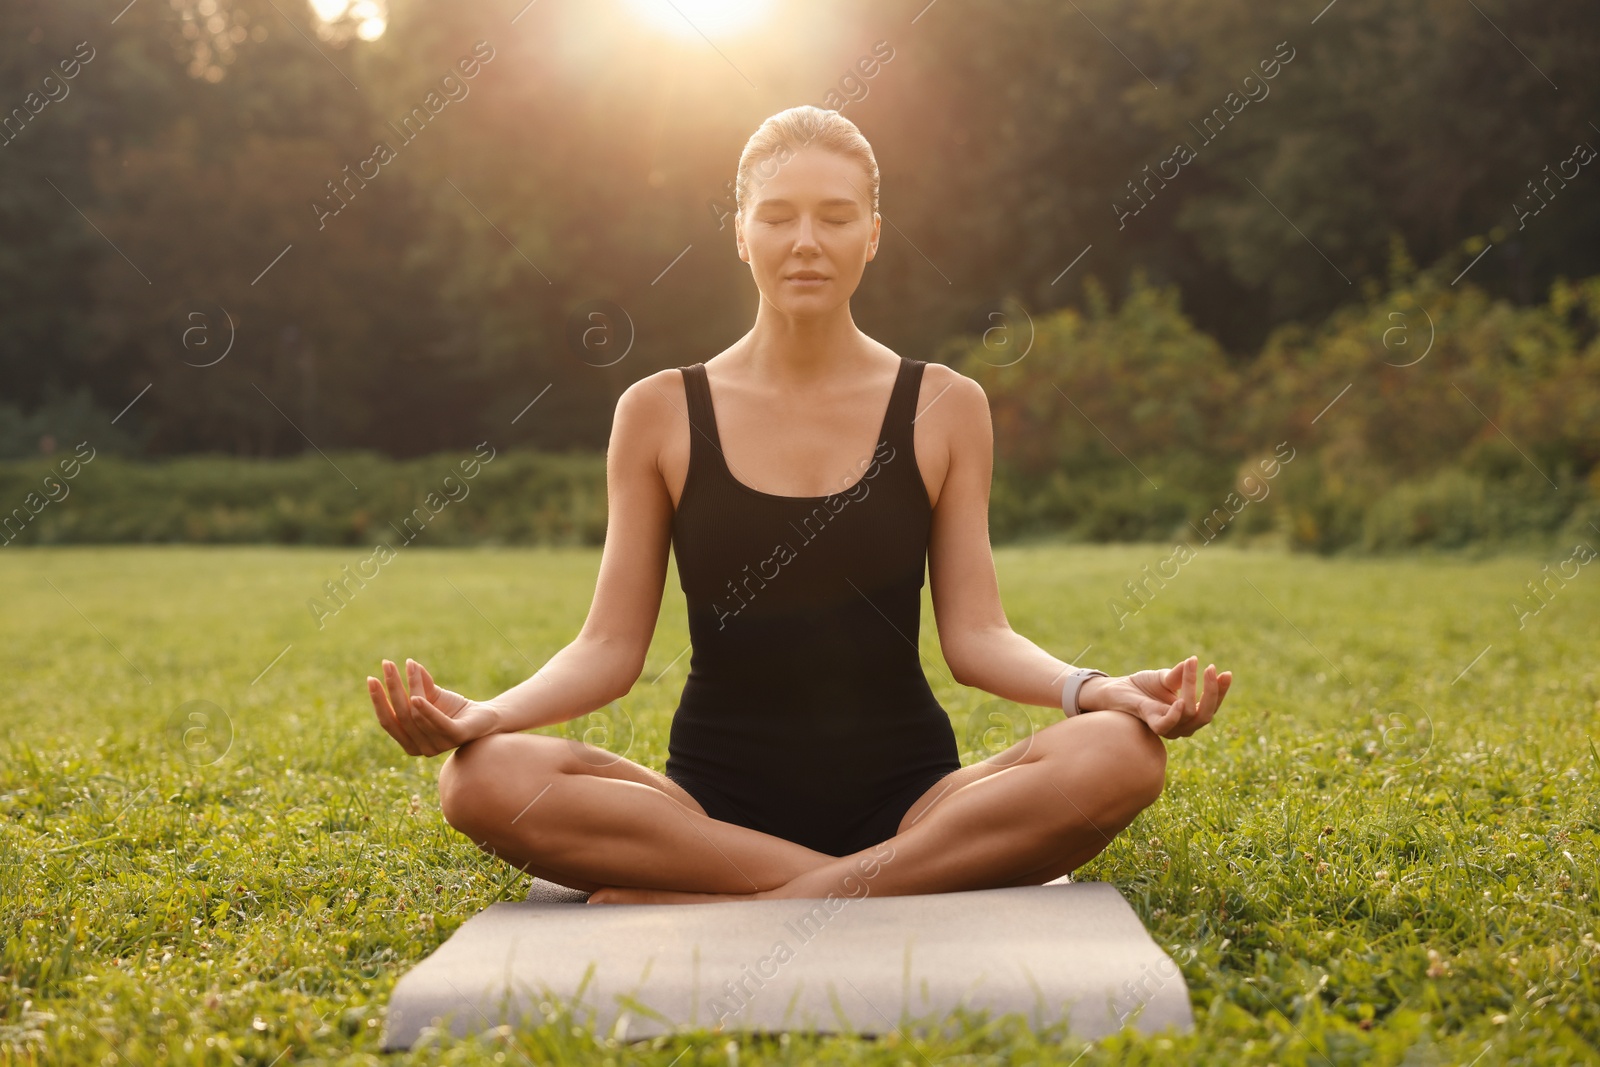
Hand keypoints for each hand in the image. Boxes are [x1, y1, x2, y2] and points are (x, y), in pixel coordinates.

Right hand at [367, 657, 500, 755]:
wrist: (486, 718)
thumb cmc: (454, 709)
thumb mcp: (432, 696)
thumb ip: (418, 685)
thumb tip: (409, 663)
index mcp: (409, 742)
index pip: (388, 721)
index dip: (378, 700)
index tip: (371, 678)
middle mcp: (421, 748)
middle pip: (400, 715)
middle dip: (392, 688)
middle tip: (386, 664)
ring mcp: (439, 745)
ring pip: (417, 714)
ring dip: (411, 686)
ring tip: (409, 665)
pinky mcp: (456, 737)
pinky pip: (437, 723)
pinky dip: (426, 710)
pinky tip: (416, 697)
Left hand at [1078, 655, 1230, 738]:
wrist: (1115, 690)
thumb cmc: (1142, 686)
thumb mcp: (1165, 677)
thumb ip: (1180, 675)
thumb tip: (1194, 662)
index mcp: (1189, 713)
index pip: (1211, 705)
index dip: (1220, 690)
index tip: (1226, 673)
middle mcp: (1182, 724)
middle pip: (1206, 713)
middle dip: (1212, 691)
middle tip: (1212, 669)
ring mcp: (1168, 727)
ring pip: (1190, 714)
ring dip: (1192, 687)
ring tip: (1192, 666)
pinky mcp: (1151, 724)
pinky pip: (1167, 725)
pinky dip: (1176, 714)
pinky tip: (1182, 701)